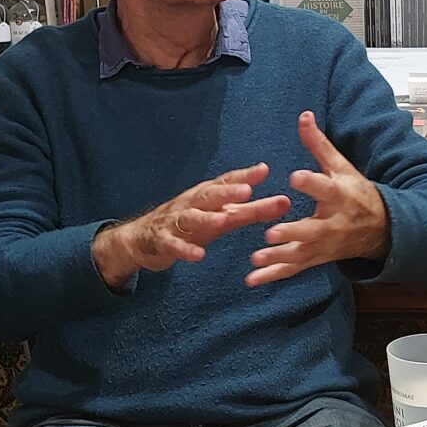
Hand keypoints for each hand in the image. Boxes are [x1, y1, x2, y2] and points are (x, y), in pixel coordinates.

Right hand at [92, 163, 289, 287]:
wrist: (142, 240)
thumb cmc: (190, 225)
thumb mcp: (221, 217)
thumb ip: (251, 211)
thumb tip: (284, 201)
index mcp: (206, 195)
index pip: (225, 182)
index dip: (243, 176)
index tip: (263, 170)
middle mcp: (191, 203)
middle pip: (209, 195)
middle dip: (227, 191)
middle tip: (247, 190)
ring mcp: (175, 222)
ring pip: (191, 217)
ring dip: (207, 217)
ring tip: (223, 219)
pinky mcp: (163, 241)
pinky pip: (174, 245)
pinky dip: (185, 249)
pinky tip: (198, 255)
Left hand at [245, 111, 389, 286]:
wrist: (379, 229)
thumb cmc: (356, 192)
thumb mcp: (341, 166)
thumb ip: (318, 145)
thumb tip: (303, 115)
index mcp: (339, 195)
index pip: (325, 187)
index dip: (311, 182)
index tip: (295, 176)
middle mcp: (332, 223)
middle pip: (311, 230)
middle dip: (292, 233)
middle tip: (270, 233)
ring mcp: (323, 245)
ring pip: (300, 254)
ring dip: (278, 258)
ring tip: (256, 259)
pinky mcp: (315, 258)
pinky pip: (293, 269)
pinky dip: (272, 275)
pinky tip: (251, 279)